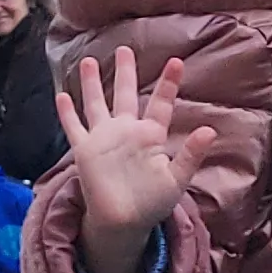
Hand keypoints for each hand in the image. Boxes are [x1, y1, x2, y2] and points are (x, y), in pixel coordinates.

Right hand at [58, 51, 217, 272]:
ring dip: (94, 84)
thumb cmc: (153, 204)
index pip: (160, 103)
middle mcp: (127, 132)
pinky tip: (62, 95)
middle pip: (126, 95)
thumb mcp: (177, 179)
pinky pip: (74, 127)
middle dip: (126, 72)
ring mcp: (104, 139)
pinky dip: (67, 113)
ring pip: (97, 104)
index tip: (177, 61)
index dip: (168, 83)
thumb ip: (191, 154)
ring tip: (90, 61)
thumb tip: (209, 130)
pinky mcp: (85, 151)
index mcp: (151, 136)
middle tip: (125, 49)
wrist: (124, 223)